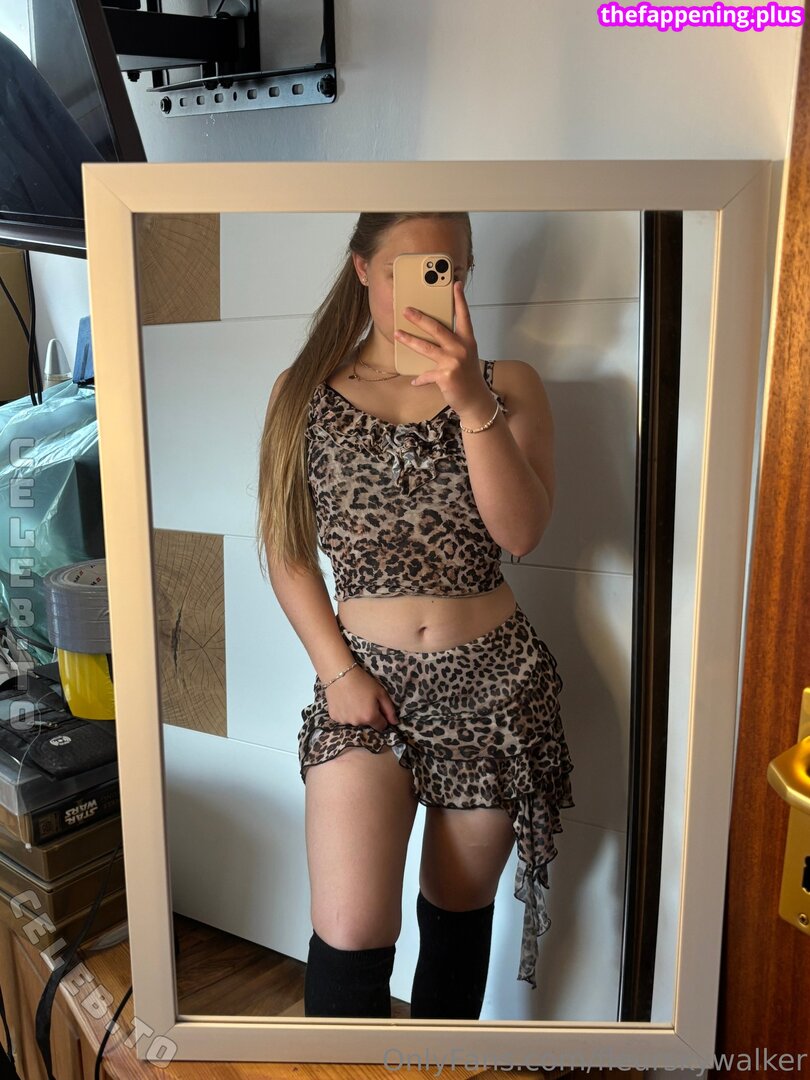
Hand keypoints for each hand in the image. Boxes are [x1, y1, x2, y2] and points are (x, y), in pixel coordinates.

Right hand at [324, 665, 398, 732]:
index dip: (381, 718)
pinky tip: (344, 701)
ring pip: (354, 721)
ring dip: (356, 715)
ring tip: (353, 700)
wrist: (340, 674)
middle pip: (367, 724)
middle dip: (367, 715)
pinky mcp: (334, 717)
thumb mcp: (381, 693)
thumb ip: (389, 709)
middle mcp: (357, 722)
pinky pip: (343, 718)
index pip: (381, 726)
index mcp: (370, 717)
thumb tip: (394, 722)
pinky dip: (345, 712)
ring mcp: (344, 721)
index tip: (378, 708)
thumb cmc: (363, 681)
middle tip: (364, 701)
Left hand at [393, 281, 494, 422]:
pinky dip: (419, 379)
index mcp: (468, 340)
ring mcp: (453, 361)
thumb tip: (432, 335)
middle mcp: (461, 348)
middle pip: (437, 328)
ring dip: (409, 340)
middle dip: (419, 318)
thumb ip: (453, 343)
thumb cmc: (468, 376)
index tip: (455, 284)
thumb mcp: (466, 356)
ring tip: (397, 334)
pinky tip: (414, 381)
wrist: (475, 399)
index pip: (464, 316)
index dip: (460, 299)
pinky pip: (426, 375)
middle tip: (406, 310)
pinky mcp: (445, 375)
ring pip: (426, 347)